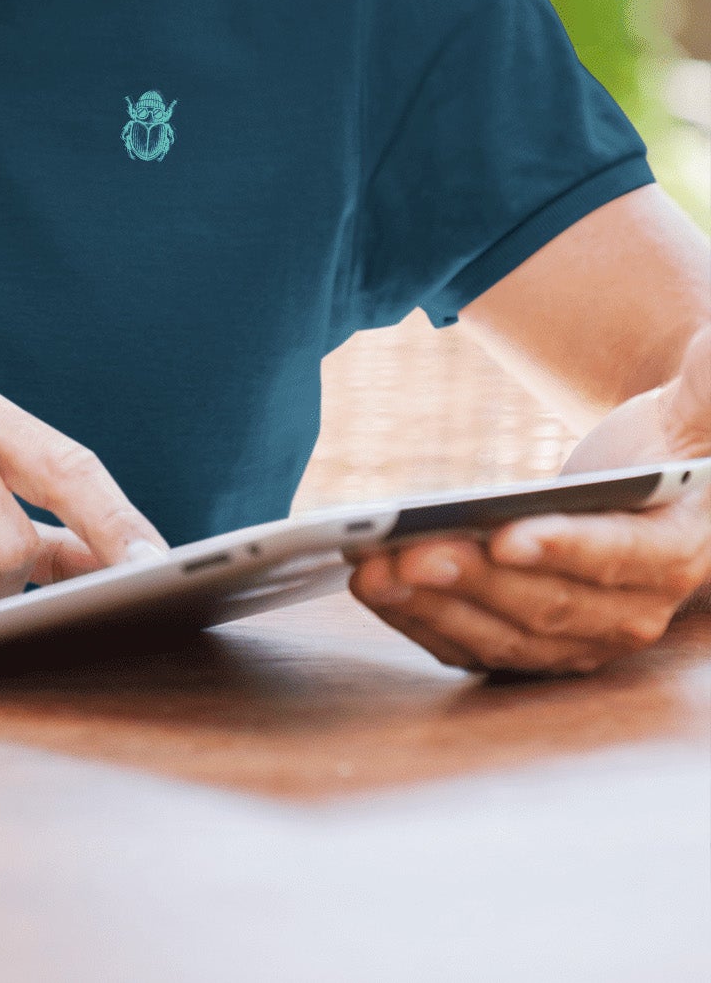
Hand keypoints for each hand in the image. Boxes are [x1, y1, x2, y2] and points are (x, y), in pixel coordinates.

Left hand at [351, 325, 710, 674]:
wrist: (660, 485)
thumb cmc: (674, 437)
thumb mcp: (702, 402)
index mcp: (676, 550)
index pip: (618, 557)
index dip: (563, 548)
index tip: (503, 535)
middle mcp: (633, 611)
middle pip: (547, 603)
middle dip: (472, 580)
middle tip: (405, 551)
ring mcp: (583, 637)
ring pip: (505, 634)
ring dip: (434, 607)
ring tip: (370, 570)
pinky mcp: (538, 645)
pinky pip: (477, 646)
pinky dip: (423, 624)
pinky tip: (375, 591)